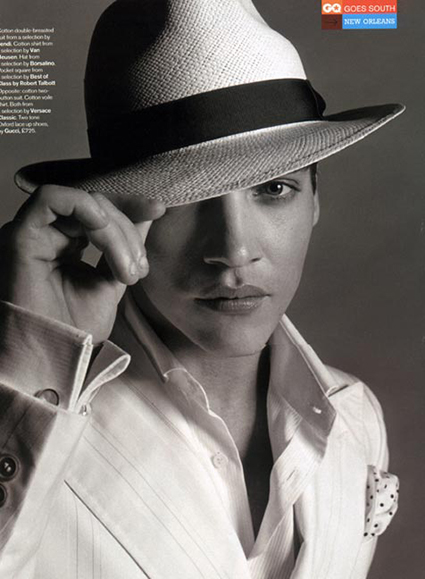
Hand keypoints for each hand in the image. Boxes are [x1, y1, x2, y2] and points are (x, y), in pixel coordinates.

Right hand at [0, 185, 164, 344]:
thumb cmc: (79, 328)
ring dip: (114, 231)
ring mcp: (34, 234)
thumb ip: (125, 246)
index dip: (130, 208)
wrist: (58, 358)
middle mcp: (48, 235)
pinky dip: (82, 205)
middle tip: (137, 269)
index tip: (158, 210)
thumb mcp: (113, 280)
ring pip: (82, 204)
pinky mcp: (20, 236)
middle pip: (96, 206)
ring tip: (125, 271)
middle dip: (127, 231)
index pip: (99, 211)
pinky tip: (101, 226)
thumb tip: (148, 214)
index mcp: (67, 244)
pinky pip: (49, 199)